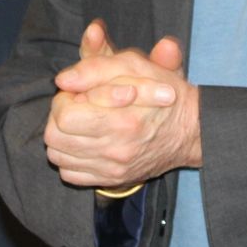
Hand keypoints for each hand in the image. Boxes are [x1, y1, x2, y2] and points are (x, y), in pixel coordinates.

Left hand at [45, 30, 200, 186]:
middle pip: (55, 137)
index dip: (65, 98)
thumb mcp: (134, 66)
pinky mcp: (112, 179)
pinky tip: (85, 141)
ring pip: (59, 156)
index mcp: (122, 121)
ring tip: (82, 122)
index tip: (79, 92)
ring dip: (63, 136)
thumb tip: (62, 80)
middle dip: (60, 117)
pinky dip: (70, 157)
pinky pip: (70, 174)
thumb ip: (95, 67)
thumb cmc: (163, 92)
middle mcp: (115, 150)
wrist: (191, 129)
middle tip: (78, 105)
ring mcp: (113, 169)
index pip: (64, 116)